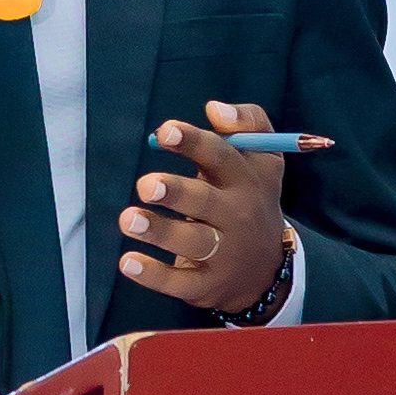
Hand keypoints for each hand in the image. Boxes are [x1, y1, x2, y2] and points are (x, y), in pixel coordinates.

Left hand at [119, 100, 287, 312]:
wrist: (267, 268)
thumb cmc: (250, 197)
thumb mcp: (263, 157)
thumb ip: (246, 121)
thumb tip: (214, 109)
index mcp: (246, 179)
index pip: (221, 156)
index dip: (193, 143)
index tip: (165, 131)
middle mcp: (238, 215)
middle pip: (206, 201)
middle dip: (175, 192)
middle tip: (146, 184)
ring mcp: (225, 253)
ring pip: (193, 241)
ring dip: (159, 231)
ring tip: (128, 218)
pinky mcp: (208, 285)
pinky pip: (180, 282)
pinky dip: (153, 275)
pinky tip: (128, 262)